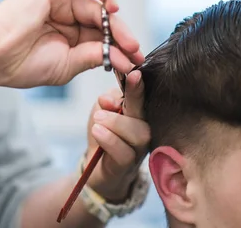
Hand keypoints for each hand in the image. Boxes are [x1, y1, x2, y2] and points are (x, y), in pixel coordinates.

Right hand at [0, 0, 143, 87]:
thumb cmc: (22, 63)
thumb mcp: (67, 65)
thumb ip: (94, 56)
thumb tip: (123, 59)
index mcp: (65, 37)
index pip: (99, 38)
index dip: (118, 48)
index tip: (133, 63)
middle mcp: (63, 17)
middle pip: (101, 21)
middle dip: (121, 36)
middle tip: (134, 52)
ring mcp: (58, 2)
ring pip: (96, 4)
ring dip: (115, 21)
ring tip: (126, 41)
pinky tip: (112, 6)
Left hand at [85, 70, 149, 201]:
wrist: (95, 166)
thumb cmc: (103, 134)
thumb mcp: (101, 111)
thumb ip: (107, 101)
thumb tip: (108, 98)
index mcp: (138, 113)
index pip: (144, 97)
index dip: (139, 86)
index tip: (134, 74)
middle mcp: (144, 130)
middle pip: (145, 117)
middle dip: (128, 104)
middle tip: (103, 105)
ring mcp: (138, 149)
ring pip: (138, 135)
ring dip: (115, 124)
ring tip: (97, 121)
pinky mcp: (127, 166)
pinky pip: (124, 153)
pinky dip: (110, 140)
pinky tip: (98, 132)